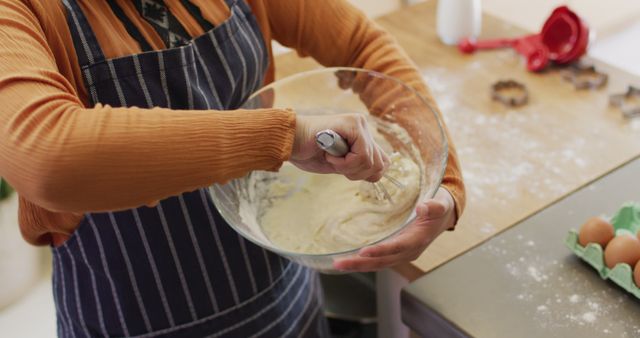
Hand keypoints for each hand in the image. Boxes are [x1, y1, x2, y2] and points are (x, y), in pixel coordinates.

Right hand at [291, 114, 389, 181]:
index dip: (366, 174)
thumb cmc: (309, 153)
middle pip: (379, 165)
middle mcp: (363, 127)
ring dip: (348, 167)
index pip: (383, 163)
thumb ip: (360, 164)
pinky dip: (344, 163)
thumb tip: (381, 171)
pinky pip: (362, 156)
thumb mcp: (341, 165)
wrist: (289, 142)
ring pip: (371, 161)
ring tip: (331, 157)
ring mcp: (359, 123)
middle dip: (356, 173)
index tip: (345, 170)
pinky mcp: (353, 124)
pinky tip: (329, 154)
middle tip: (335, 164)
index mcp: (362, 136)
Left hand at [333, 187, 456, 271]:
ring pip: (378, 263)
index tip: (364, 251)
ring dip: (358, 265)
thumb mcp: (441, 203)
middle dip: (360, 263)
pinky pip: (378, 260)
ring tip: (337, 264)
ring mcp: (402, 254)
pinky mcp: (396, 252)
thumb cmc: (440, 206)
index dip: (381, 250)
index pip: (397, 247)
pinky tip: (348, 260)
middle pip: (382, 261)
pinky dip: (363, 261)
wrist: (443, 216)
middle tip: (339, 263)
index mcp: (418, 239)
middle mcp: (409, 251)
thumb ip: (434, 206)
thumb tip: (423, 207)